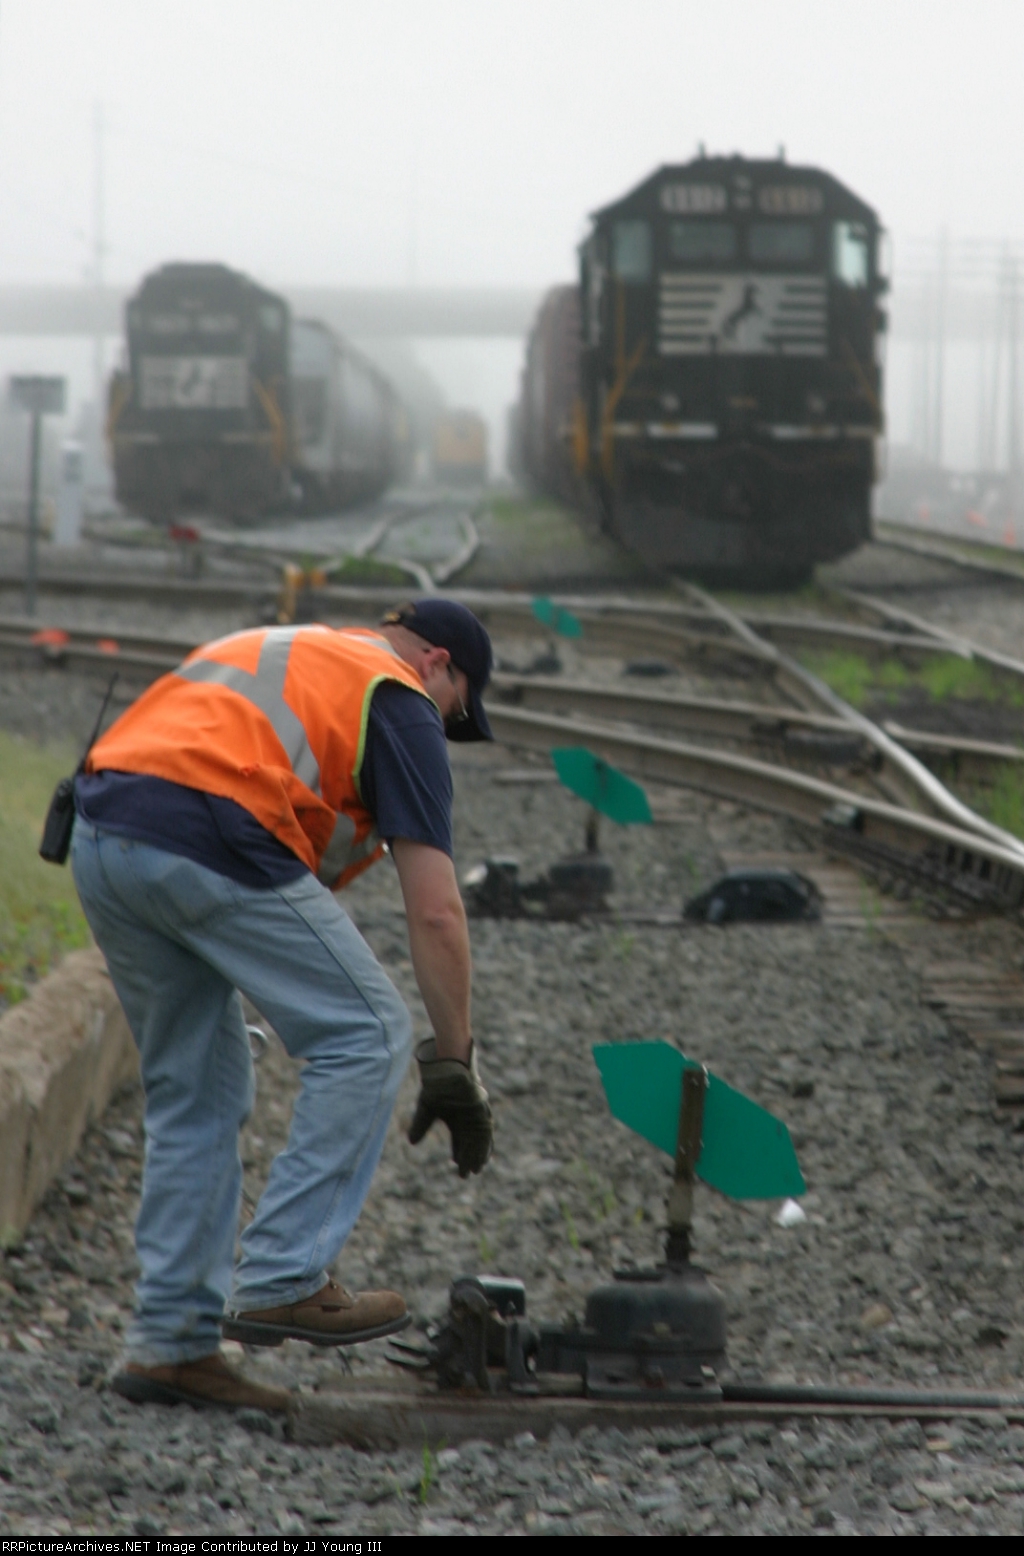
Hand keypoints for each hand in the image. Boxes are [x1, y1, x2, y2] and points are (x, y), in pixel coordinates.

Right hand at [407, 1037, 492, 1176]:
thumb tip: (412, 1141)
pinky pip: (485, 1133)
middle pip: (470, 1143)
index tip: (457, 1166)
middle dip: (468, 1159)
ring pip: (479, 1141)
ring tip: (476, 1170)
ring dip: (478, 1155)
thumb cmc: (436, 1085)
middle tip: (466, 1175)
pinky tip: (484, 1157)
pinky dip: (485, 1146)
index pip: (459, 1141)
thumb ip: (421, 1125)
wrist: (447, 1069)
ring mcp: (476, 1115)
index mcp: (455, 1119)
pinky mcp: (482, 1111)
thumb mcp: (426, 1109)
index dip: (459, 1154)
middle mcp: (467, 1119)